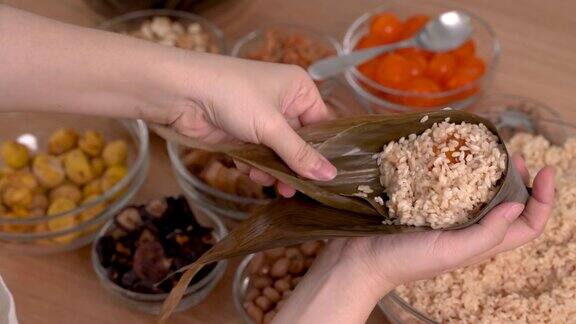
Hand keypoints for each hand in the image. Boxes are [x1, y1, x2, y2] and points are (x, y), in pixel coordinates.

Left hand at [168, 56, 336, 196]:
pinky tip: (246, 168)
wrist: (181, 94)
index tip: (324, 179)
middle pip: (299, 143)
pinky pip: (259, 156)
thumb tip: (330, 175)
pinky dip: (254, 165)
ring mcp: (261, 119)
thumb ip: (299, 154)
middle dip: (293, 167)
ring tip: (263, 179)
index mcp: (298, 89)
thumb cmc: (232, 96)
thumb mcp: (271, 126)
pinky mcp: (242, 133)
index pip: (322, 125)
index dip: (322, 152)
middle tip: (291, 191)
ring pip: (278, 154)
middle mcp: (283, 102)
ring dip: (271, 169)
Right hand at [331, 155, 554, 292]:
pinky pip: (450, 185)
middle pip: (508, 203)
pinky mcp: (426, 204)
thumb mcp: (452, 251)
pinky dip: (458, 169)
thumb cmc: (405, 260)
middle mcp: (469, 228)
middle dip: (519, 178)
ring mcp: (447, 215)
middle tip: (513, 154)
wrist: (361, 259)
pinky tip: (450, 156)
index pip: (528, 224)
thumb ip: (487, 233)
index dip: (544, 199)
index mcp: (481, 242)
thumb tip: (520, 203)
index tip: (546, 169)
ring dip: (490, 171)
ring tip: (488, 151)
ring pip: (481, 192)